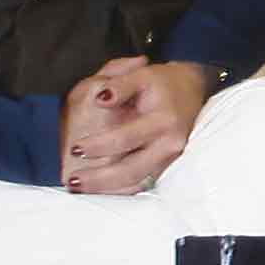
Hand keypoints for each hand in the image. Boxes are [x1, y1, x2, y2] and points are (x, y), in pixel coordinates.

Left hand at [59, 56, 213, 196]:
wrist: (193, 91)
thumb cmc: (163, 83)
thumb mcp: (142, 75)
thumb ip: (120, 83)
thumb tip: (101, 99)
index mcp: (162, 121)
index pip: (126, 138)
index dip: (99, 145)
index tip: (75, 148)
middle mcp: (169, 145)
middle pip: (132, 170)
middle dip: (100, 179)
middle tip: (72, 180)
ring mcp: (170, 159)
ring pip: (137, 183)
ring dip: (107, 189)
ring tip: (80, 187)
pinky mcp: (167, 167)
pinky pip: (142, 185)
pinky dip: (119, 190)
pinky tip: (100, 189)